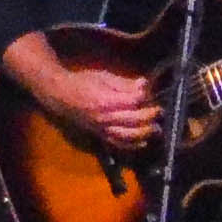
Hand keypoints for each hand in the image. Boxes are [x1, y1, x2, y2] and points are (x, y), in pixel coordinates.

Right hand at [37, 59, 167, 154]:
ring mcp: (102, 128)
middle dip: (149, 116)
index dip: (145, 98)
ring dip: (144, 133)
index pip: (132, 102)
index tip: (152, 94)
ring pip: (128, 135)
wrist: (61, 96)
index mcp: (105, 100)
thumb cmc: (82, 82)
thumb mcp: (103, 76)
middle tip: (160, 111)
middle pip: (133, 120)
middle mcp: (105, 118)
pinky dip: (132, 144)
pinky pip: (118, 143)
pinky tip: (143, 141)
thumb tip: (144, 84)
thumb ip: (124, 83)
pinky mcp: (100, 135)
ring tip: (156, 129)